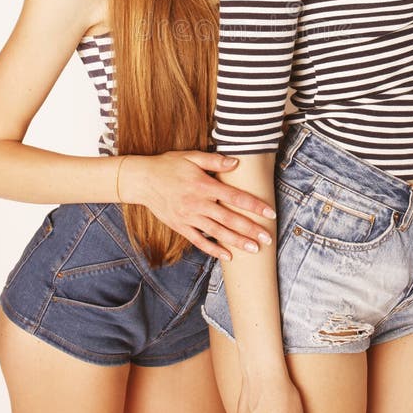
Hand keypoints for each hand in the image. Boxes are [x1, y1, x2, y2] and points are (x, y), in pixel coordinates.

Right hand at [120, 151, 275, 260]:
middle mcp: (198, 204)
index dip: (254, 205)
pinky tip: (228, 256)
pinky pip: (199, 241)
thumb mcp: (191, 157)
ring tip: (254, 249)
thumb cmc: (168, 165)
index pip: (235, 197)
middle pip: (229, 219)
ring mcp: (189, 217)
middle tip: (268, 238)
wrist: (142, 180)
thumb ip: (214, 161)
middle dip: (250, 229)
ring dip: (237, 242)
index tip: (270, 213)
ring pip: (217, 232)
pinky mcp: (180, 226)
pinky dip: (213, 249)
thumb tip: (236, 162)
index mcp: (204, 185)